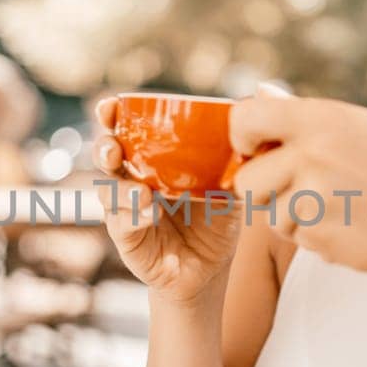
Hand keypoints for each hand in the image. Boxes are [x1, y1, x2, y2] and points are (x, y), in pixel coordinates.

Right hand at [91, 96, 242, 303]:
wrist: (210, 270)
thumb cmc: (215, 222)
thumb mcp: (232, 184)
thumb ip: (243, 150)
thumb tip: (262, 95)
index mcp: (151, 160)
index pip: (124, 130)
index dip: (113, 116)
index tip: (111, 106)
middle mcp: (132, 180)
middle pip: (106, 156)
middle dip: (105, 146)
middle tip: (114, 147)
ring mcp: (126, 210)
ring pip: (108, 190)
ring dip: (120, 186)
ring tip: (141, 190)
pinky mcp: (128, 239)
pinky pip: (122, 224)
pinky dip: (134, 216)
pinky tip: (151, 212)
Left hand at [227, 94, 366, 279]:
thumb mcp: (357, 128)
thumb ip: (303, 116)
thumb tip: (257, 92)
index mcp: (321, 117)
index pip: (246, 118)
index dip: (241, 140)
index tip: (256, 154)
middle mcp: (314, 149)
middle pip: (247, 180)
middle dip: (265, 196)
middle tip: (304, 196)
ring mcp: (316, 191)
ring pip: (270, 216)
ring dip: (295, 222)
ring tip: (339, 210)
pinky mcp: (322, 229)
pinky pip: (296, 239)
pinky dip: (316, 240)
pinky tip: (350, 229)